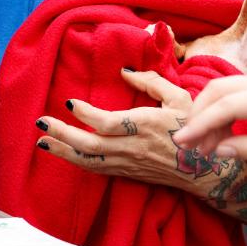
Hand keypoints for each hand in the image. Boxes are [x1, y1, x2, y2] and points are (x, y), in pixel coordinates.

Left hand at [35, 69, 199, 191]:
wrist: (204, 169)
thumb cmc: (193, 128)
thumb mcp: (179, 98)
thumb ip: (151, 81)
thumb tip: (124, 72)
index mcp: (146, 125)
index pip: (108, 123)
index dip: (86, 114)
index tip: (69, 102)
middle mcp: (134, 147)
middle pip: (91, 144)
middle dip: (63, 133)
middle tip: (41, 122)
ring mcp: (129, 163)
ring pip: (89, 160)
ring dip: (63, 151)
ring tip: (42, 141)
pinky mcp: (127, 173)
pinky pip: (96, 169)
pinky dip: (76, 162)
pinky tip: (63, 153)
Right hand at [173, 72, 246, 171]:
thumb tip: (218, 150)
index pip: (226, 105)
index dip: (200, 123)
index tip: (181, 141)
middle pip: (218, 91)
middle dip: (198, 116)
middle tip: (188, 146)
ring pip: (223, 92)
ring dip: (208, 117)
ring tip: (202, 147)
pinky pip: (235, 97)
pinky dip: (221, 115)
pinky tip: (219, 137)